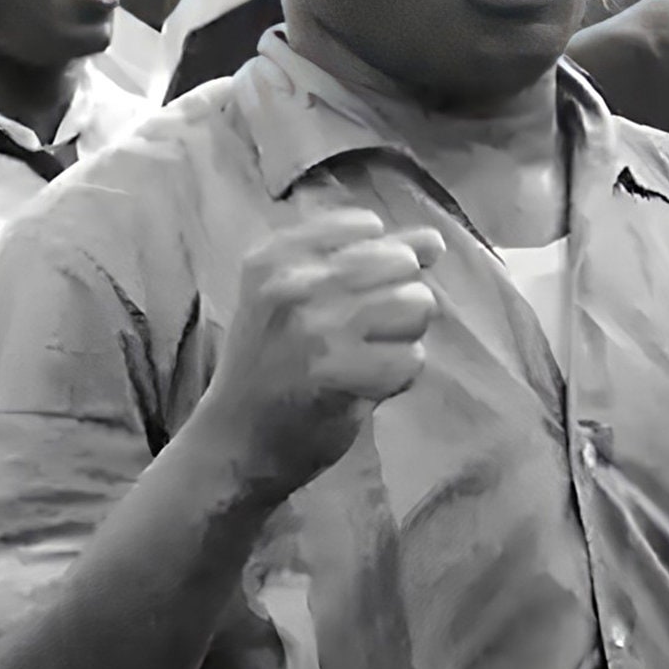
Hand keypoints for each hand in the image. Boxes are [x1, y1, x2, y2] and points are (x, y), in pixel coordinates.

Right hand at [187, 210, 444, 503]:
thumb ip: (364, 259)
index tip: (343, 298)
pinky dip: (399, 375)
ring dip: (403, 336)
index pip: (367, 227)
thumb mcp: (294, 295)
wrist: (234, 441)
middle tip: (359, 334)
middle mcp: (292, 283)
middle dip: (397, 297)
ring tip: (365, 356)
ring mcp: (316, 328)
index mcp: (275, 255)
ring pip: (416, 306)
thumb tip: (434, 241)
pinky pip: (413, 358)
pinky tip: (364, 384)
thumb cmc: (272, 363)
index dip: (375, 264)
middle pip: (401, 262)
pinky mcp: (340, 374)